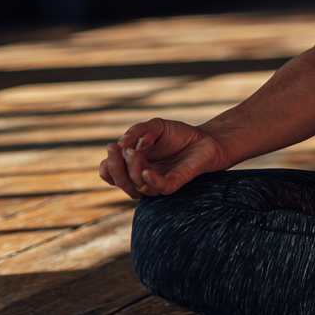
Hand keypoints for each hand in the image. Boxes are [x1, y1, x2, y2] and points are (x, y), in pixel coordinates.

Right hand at [98, 118, 225, 199]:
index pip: (111, 173)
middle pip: (120, 181)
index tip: (112, 147)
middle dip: (115, 166)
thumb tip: (123, 144)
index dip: (107, 165)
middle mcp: (142, 176)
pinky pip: (160, 188)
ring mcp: (158, 181)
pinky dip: (150, 181)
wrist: (206, 139)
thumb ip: (138, 131)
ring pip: (136, 186)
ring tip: (134, 152)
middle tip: (116, 149)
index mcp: (134, 165)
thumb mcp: (156, 126)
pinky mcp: (174, 183)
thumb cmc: (179, 134)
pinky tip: (145, 170)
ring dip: (131, 170)